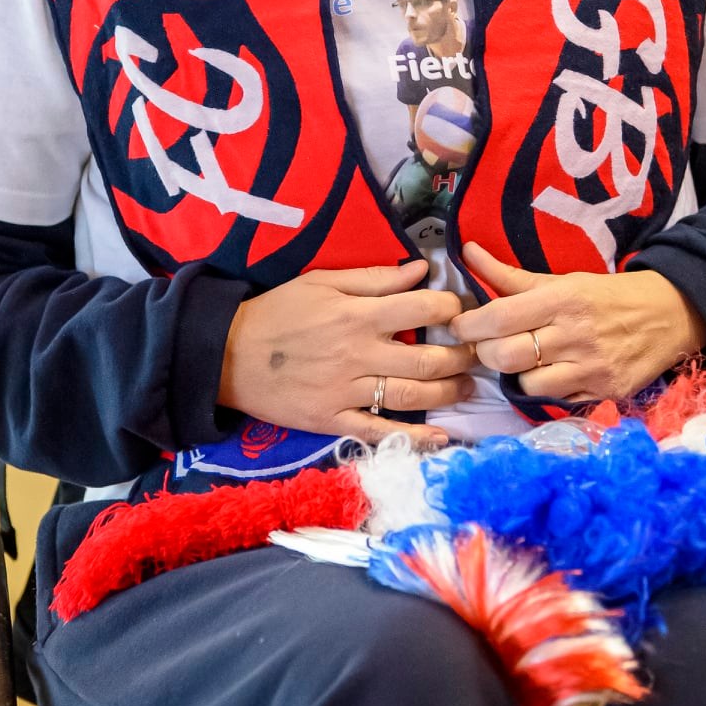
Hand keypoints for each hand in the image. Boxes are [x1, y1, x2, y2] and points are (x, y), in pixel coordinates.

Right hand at [218, 259, 476, 448]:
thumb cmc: (278, 312)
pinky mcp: (333, 420)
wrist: (228, 355)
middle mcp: (358, 354)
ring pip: (411, 396)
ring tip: (466, 388)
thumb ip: (374, 278)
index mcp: (357, 314)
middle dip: (462, 357)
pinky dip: (413, 436)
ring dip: (448, 393)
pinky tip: (441, 436)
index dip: (453, 310)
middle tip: (477, 354)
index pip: (423, 310)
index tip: (464, 312)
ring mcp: (347, 391)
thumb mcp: (322, 281)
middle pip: (427, 359)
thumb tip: (420, 269)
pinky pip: (380, 431)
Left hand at [453, 242, 705, 404]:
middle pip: (506, 356)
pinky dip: (545, 388)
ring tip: (521, 361)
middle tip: (484, 346)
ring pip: (527, 385)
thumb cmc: (609, 294)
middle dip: (485, 354)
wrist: (671, 314)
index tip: (458, 326)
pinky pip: (556, 399)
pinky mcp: (605, 392)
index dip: (469, 325)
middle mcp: (575, 334)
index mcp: (563, 299)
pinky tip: (550, 372)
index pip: (500, 317)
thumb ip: (511, 276)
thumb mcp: (563, 280)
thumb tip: (468, 252)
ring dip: (515, 375)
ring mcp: (591, 368)